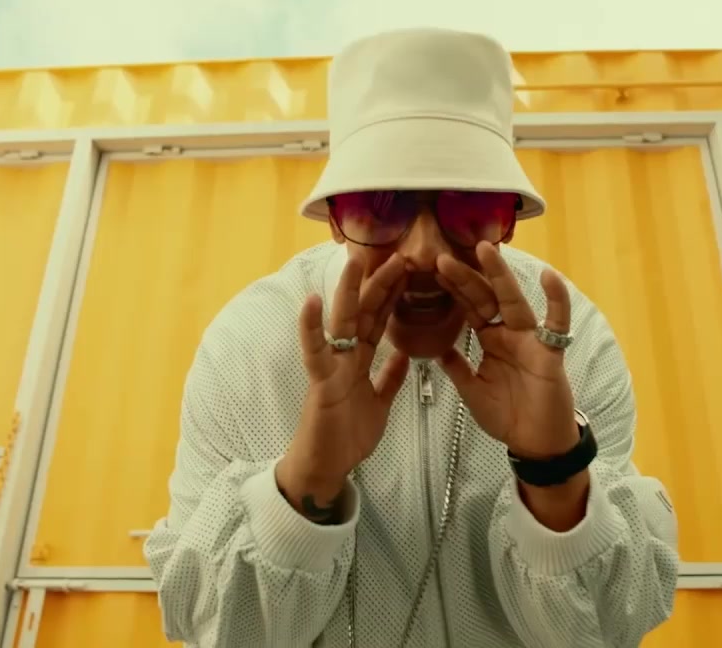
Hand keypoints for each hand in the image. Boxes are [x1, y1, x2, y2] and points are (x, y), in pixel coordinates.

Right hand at [276, 253, 410, 522]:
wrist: (327, 466)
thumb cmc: (347, 435)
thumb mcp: (379, 402)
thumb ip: (389, 378)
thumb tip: (404, 356)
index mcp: (361, 359)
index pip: (380, 320)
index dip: (394, 295)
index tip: (410, 270)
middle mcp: (346, 356)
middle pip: (365, 313)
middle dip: (380, 284)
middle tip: (399, 255)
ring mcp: (331, 365)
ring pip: (342, 322)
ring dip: (348, 292)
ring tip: (355, 262)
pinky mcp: (319, 381)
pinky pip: (315, 352)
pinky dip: (311, 327)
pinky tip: (311, 302)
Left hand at [435, 242, 577, 459]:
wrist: (535, 443)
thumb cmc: (507, 416)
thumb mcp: (472, 390)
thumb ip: (456, 367)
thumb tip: (435, 349)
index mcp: (490, 340)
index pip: (469, 308)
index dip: (452, 290)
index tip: (431, 270)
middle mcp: (509, 334)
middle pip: (485, 299)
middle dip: (465, 278)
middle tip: (441, 258)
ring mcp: (530, 340)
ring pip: (514, 301)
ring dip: (500, 275)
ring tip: (485, 250)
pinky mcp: (550, 352)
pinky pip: (556, 322)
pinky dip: (557, 300)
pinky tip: (551, 276)